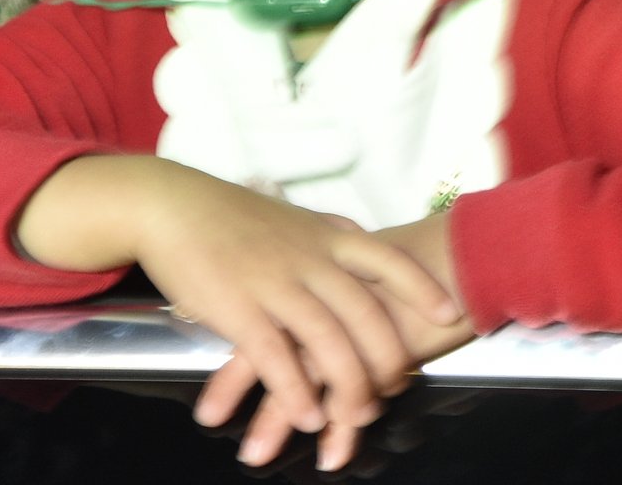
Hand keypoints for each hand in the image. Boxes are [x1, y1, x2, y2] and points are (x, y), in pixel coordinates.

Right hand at [15, 157, 460, 439]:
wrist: (173, 206)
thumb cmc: (233, 217)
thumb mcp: (294, 218)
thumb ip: (331, 236)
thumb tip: (367, 245)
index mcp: (327, 235)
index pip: (388, 259)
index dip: (420, 288)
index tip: (448, 313)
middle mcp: (309, 258)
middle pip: (365, 311)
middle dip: (387, 356)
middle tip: (398, 386)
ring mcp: (275, 282)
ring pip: (326, 339)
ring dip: (347, 384)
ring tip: (358, 416)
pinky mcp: (238, 308)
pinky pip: (275, 356)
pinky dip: (295, 390)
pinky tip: (306, 415)